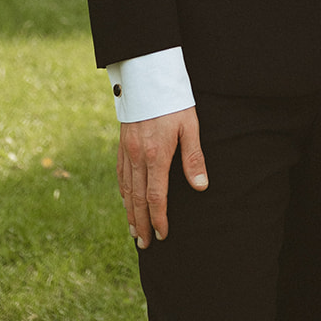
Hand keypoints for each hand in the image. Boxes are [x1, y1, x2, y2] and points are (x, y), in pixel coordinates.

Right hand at [118, 106, 207, 246]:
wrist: (148, 77)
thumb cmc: (174, 101)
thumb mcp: (190, 126)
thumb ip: (194, 158)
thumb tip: (200, 187)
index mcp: (156, 155)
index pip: (156, 196)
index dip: (159, 218)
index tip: (163, 233)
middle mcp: (137, 157)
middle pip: (138, 199)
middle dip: (142, 223)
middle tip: (145, 244)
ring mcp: (126, 151)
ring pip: (126, 190)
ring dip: (130, 213)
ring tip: (134, 231)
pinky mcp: (122, 144)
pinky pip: (120, 175)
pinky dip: (123, 193)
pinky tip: (126, 201)